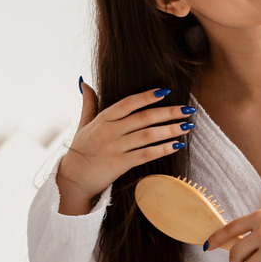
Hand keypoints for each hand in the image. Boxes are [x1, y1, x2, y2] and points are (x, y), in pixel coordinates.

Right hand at [56, 80, 194, 214]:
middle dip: (169, 112)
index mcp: (103, 118)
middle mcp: (110, 131)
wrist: (72, 179)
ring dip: (170, 130)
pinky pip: (146, 154)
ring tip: (187, 126)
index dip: (148, 96)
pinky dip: (162, 149)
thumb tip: (84, 82)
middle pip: (144, 117)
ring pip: (148, 135)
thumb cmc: (81, 150)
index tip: (166, 92)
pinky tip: (177, 145)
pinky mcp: (120, 164)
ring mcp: (115, 147)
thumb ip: (89, 103)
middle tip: (188, 110)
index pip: (129, 102)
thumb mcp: (83, 124)